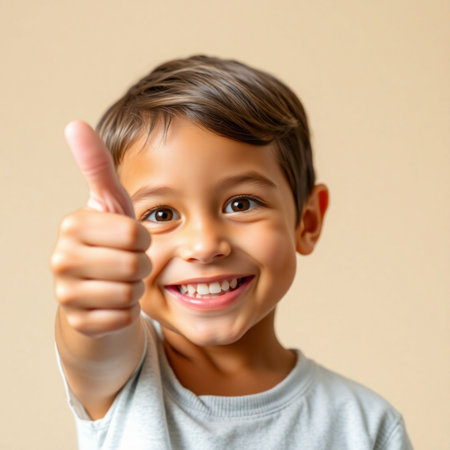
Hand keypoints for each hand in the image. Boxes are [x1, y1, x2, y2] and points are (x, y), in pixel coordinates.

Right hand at [51, 121, 150, 337]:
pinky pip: (124, 317)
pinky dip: (128, 310)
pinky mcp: (78, 322)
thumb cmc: (111, 242)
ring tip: (121, 281)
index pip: (135, 234)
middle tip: (128, 262)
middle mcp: (61, 259)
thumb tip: (75, 123)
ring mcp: (66, 294)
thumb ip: (97, 166)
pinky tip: (114, 301)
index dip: (143, 239)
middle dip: (142, 265)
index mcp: (72, 226)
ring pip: (130, 293)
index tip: (130, 239)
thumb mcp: (110, 204)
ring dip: (135, 288)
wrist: (98, 288)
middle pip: (135, 265)